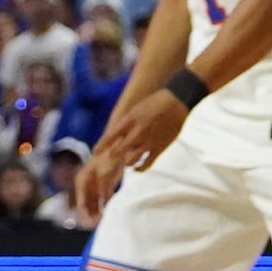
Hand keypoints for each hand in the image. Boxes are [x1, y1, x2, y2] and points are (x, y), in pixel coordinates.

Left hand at [81, 96, 188, 216]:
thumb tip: (116, 131)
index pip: (110, 136)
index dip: (101, 146)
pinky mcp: (159, 148)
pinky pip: (146, 164)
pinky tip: (136, 168)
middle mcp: (137, 132)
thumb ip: (126, 122)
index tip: (95, 153)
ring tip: (124, 164)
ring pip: (131, 160)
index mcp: (129, 120)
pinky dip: (140, 168)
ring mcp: (148, 141)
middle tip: (107, 162)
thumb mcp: (135, 109)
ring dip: (126, 163)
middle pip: (118, 152)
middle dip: (111, 158)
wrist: (176, 101)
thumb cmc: (155, 102)